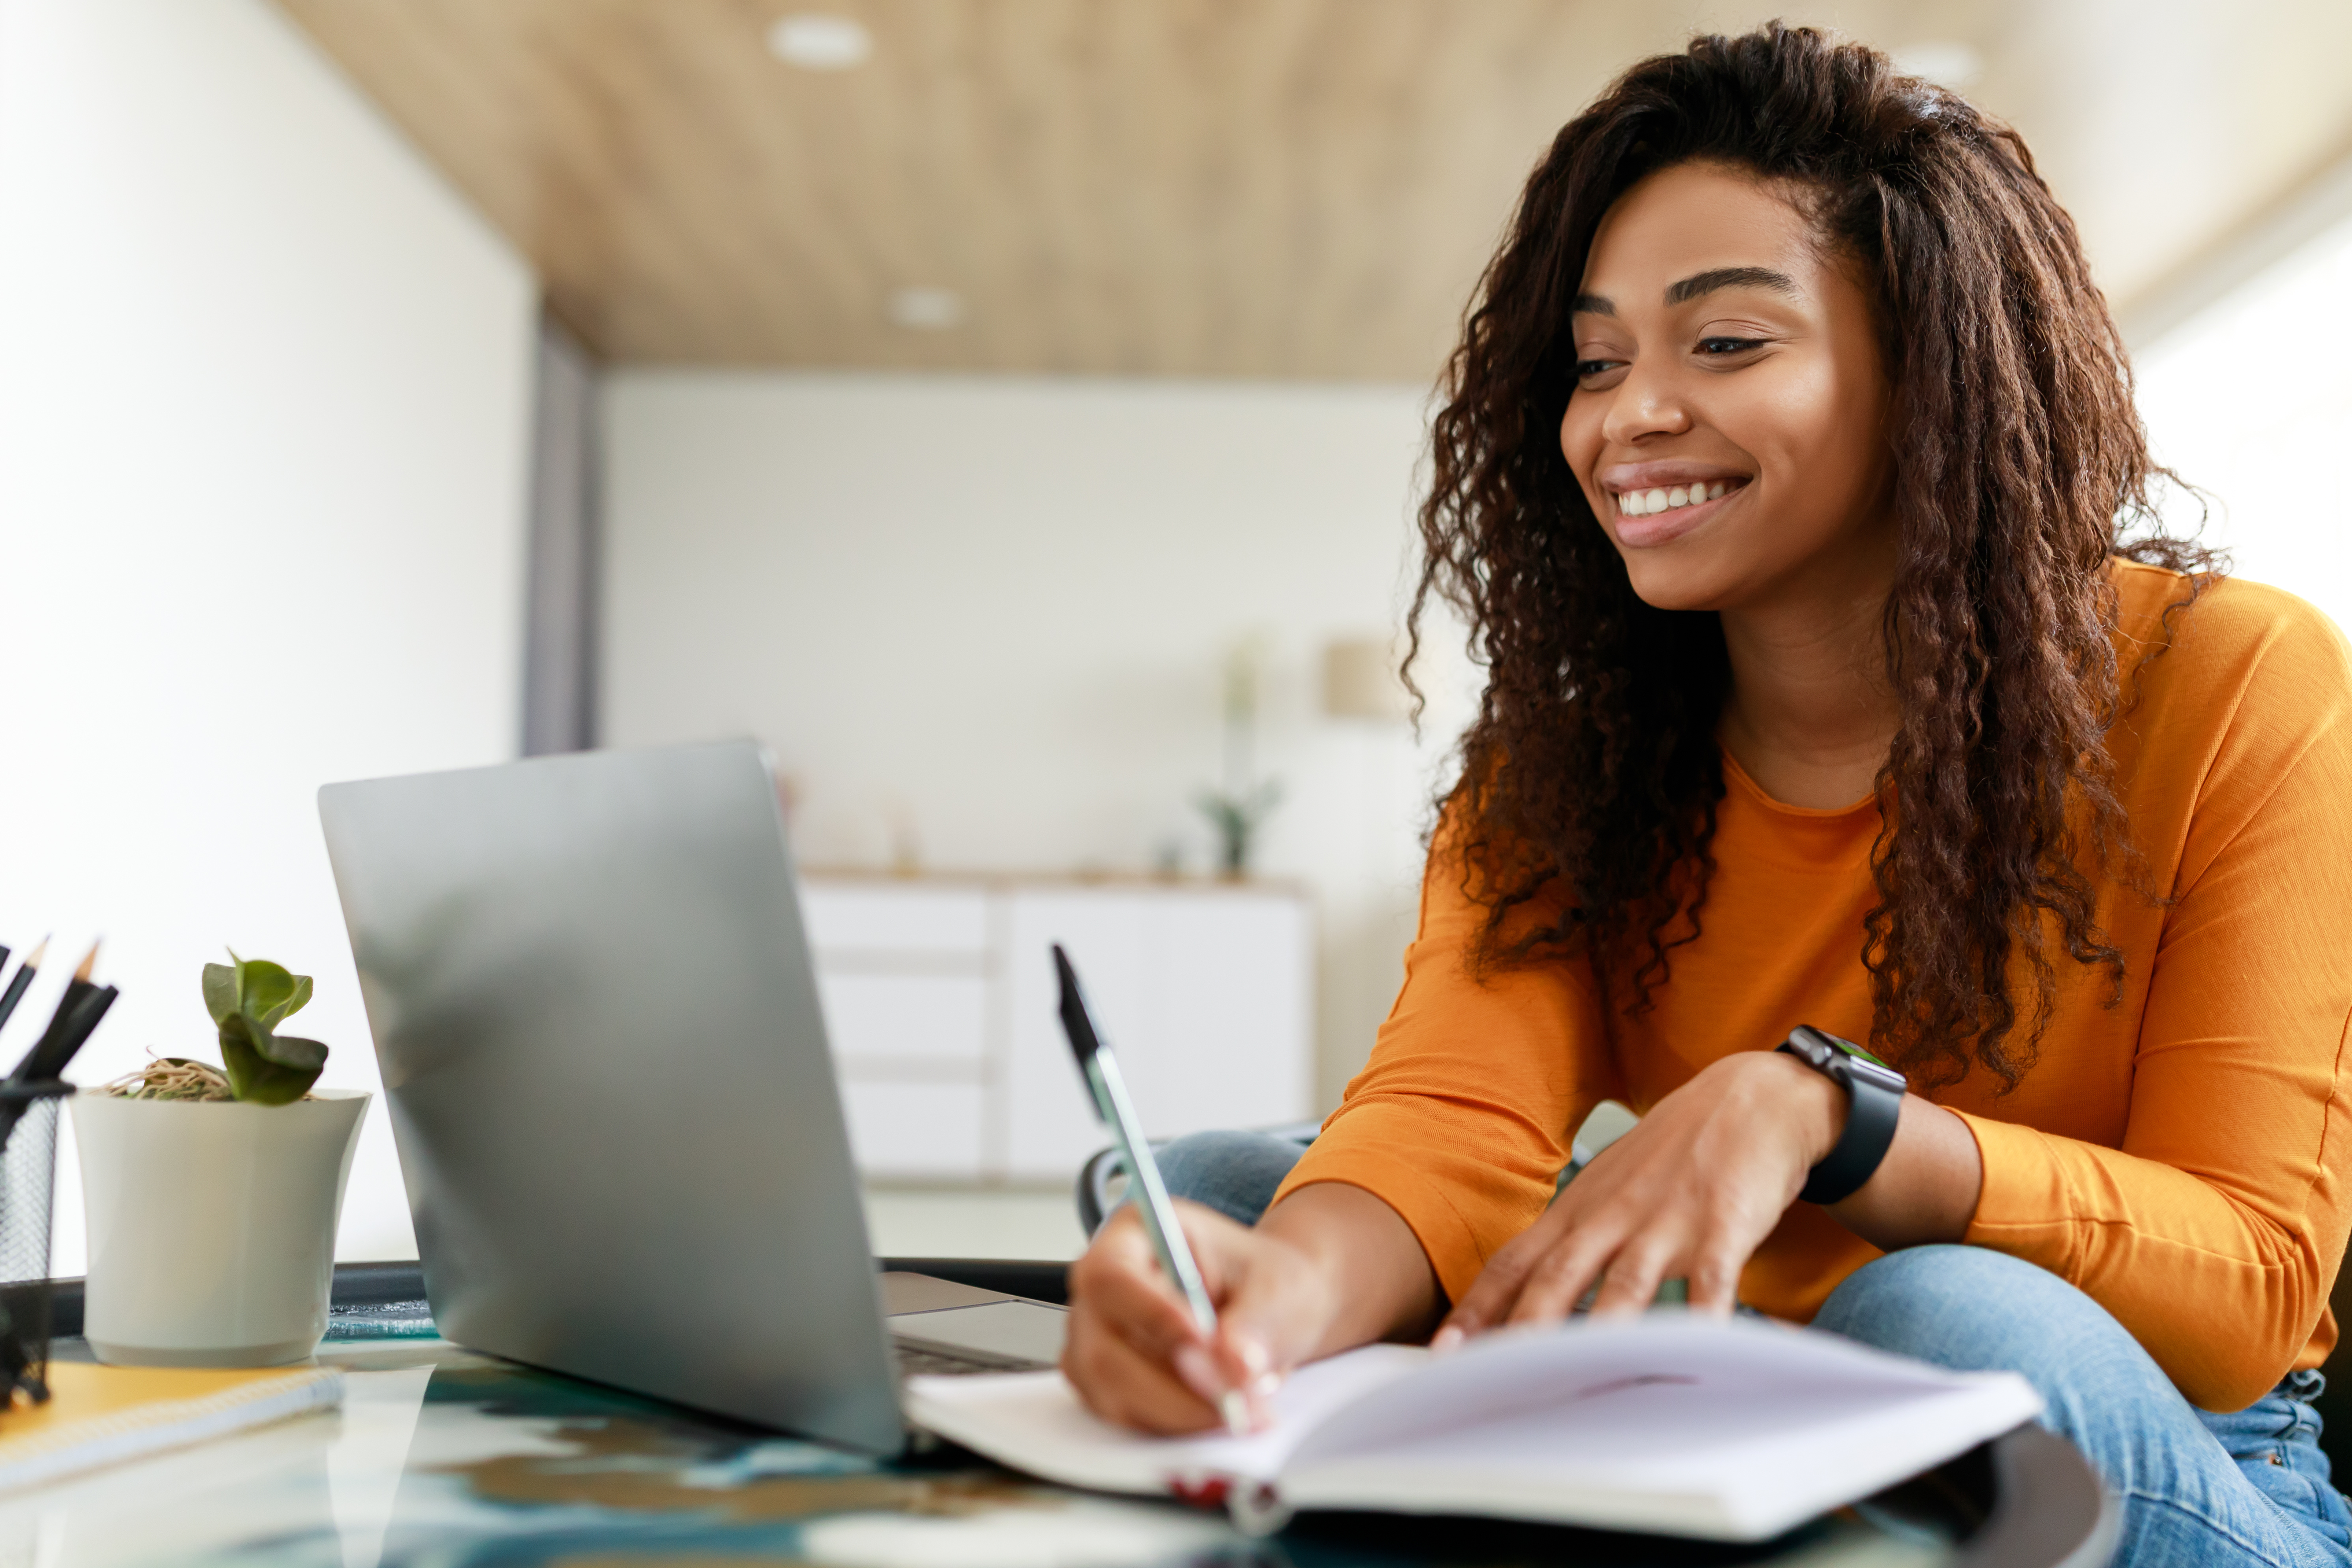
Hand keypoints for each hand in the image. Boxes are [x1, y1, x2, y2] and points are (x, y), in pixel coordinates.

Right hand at [1062, 1199, 1341, 1434]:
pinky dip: (1174, 1426)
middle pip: (1103, 1350)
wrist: (1269, 1309)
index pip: (1113, 1277)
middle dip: (1176, 1388)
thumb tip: (1232, 1366)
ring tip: (1243, 1408)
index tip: (1206, 1343)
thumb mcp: (1277, 1286)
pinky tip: (1216, 1412)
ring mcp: (1095, 1338)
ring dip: (1180, 1413)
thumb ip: (1255, 1323)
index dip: (1153, 1316)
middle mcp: (1102, 1287)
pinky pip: (1124, 1418)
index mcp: (1134, 1234)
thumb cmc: (1264, 1281)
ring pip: (1111, 1393)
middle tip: (1238, 1400)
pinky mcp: (1104, 1383)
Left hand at [1434, 1051, 1840, 1339]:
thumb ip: (1571, 1245)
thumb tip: (1530, 1304)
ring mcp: (1665, 1221)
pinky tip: (1695, 1349)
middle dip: (1521, 1329)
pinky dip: (1703, 1317)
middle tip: (1490, 1375)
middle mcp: (1612, 1217)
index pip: (1513, 1264)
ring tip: (1575, 1376)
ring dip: (1599, 1330)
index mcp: (1578, 1212)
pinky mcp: (1722, 1226)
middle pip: (1556, 1277)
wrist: (1749, 1099)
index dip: (1477, 1309)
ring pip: (1624, 1283)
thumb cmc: (1671, 1156)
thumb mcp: (1608, 1192)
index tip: (1444, 1352)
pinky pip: (1711, 1281)